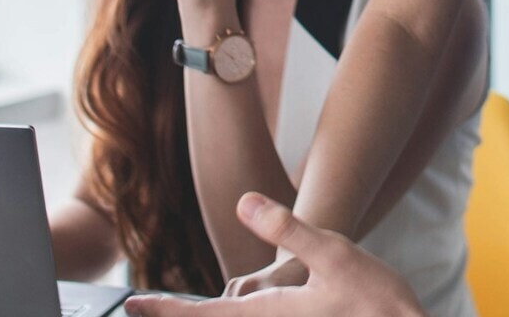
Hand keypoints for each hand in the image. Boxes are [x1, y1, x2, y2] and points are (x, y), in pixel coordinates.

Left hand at [123, 194, 423, 316]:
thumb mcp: (333, 251)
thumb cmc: (375, 299)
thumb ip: (287, 228)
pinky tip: (243, 309)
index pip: (203, 314)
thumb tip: (243, 202)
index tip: (133, 305)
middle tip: (147, 308)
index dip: (165, 310)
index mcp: (269, 313)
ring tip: (186, 309)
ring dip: (209, 316)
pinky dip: (237, 316)